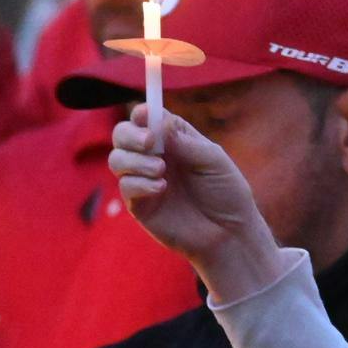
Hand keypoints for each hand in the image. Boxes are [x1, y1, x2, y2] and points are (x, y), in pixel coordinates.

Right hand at [108, 107, 281, 301]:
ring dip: (135, 160)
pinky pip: (125, 186)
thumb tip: (160, 123)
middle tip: (149, 143)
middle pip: (123, 135)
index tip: (145, 115)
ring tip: (161, 170)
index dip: (143, 113)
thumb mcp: (214, 161)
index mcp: (174, 140)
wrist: (229, 233)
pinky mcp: (139, 205)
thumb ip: (187, 142)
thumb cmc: (227, 193)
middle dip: (130, 134)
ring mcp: (144, 180)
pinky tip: (161, 188)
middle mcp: (155, 157)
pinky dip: (139, 183)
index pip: (148, 119)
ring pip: (117, 159)